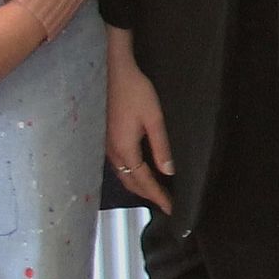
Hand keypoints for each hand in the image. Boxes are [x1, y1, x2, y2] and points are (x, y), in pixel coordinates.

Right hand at [104, 31, 175, 213]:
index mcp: (125, 149)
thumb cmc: (135, 91)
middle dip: (148, 195)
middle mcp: (113, 151)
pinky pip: (119, 165)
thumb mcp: (154, 118)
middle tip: (165, 204)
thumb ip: (161, 146)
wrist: (114, 70)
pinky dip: (131, 174)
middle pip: (130, 182)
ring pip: (123, 174)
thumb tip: (168, 171)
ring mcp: (108, 145)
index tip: (171, 208)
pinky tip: (139, 171)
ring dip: (138, 186)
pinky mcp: (108, 137)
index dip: (158, 196)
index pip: (143, 181)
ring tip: (155, 192)